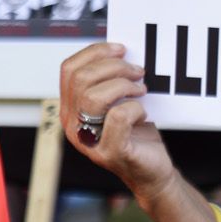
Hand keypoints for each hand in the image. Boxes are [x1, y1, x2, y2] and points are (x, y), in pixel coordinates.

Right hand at [60, 42, 174, 201]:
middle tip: (137, 71)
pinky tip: (142, 113)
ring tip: (140, 89)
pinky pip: (118, 117)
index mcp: (70, 109)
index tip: (120, 49)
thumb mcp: (116, 104)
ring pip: (94, 96)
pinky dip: (135, 108)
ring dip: (124, 85)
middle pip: (81, 79)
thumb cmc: (135, 136)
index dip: (94, 52)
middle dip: (114, 67)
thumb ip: (109, 82)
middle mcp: (73, 125)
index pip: (68, 70)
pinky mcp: (112, 152)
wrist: (152, 172)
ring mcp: (89, 141)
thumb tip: (119, 51)